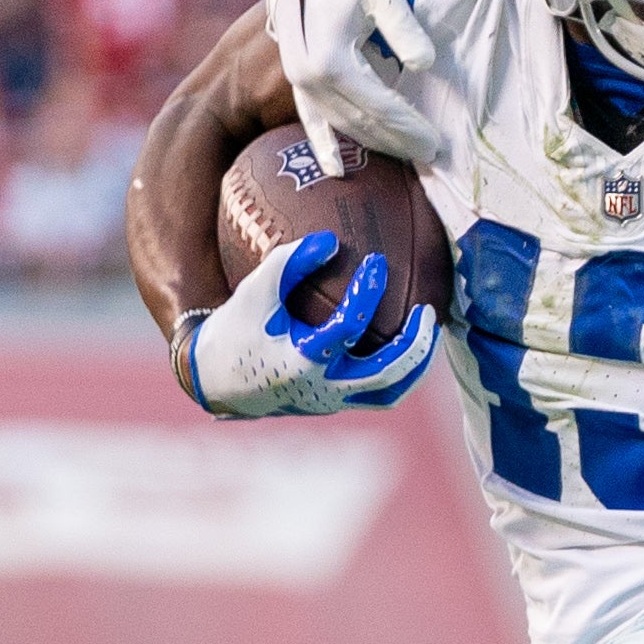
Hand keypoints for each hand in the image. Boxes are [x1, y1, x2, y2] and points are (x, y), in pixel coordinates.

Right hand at [187, 231, 437, 416]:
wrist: (214, 380)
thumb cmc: (236, 329)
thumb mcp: (255, 291)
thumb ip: (289, 262)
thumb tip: (332, 240)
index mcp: (301, 361)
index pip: (348, 328)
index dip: (368, 293)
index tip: (377, 262)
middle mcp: (321, 387)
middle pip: (385, 374)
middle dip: (415, 344)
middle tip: (429, 311)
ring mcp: (330, 400)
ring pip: (389, 393)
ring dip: (416, 365)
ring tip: (429, 330)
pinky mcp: (334, 403)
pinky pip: (378, 392)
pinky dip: (398, 370)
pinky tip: (408, 340)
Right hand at [266, 0, 439, 175]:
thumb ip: (403, 28)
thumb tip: (424, 66)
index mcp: (330, 58)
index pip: (380, 105)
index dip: (409, 126)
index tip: (438, 142)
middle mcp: (309, 77)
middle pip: (362, 121)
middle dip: (399, 141)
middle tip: (433, 157)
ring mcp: (300, 82)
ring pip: (343, 125)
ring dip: (375, 143)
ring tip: (408, 156)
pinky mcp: (297, 81)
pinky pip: (311, 121)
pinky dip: (325, 145)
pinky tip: (336, 170)